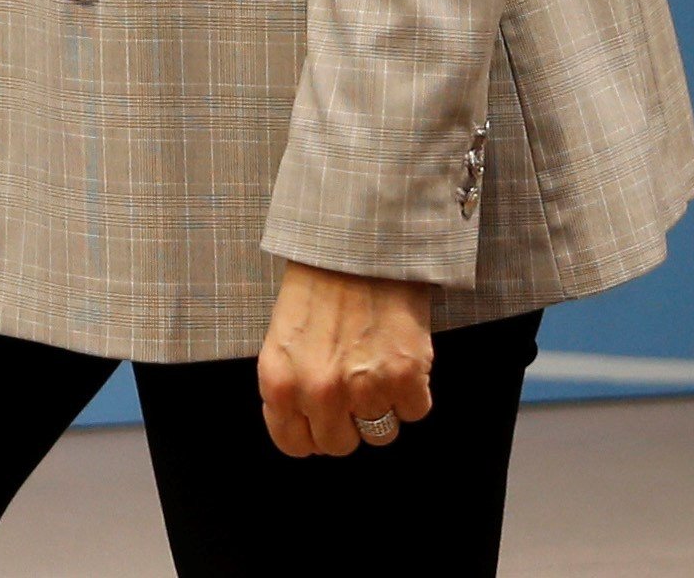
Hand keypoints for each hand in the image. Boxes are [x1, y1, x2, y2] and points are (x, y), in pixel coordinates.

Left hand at [258, 261, 435, 457]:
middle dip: (348, 422)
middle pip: (340, 445)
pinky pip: (415, 412)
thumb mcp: (283, 339)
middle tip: (353, 386)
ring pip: (381, 434)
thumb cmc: (318, 285)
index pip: (294, 445)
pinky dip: (413, 390)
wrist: (359, 247)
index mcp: (279, 382)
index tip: (322, 419)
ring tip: (375, 365)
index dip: (311, 433)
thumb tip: (308, 424)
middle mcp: (318, 391)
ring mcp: (363, 388)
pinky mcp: (406, 379)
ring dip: (383, 407)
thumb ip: (292, 386)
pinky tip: (398, 355)